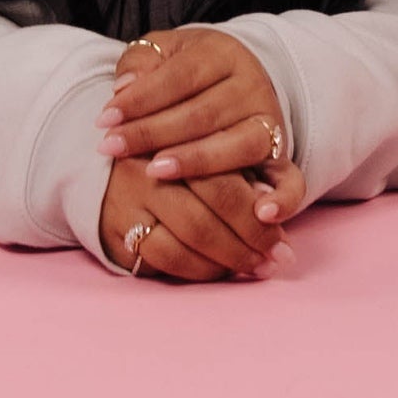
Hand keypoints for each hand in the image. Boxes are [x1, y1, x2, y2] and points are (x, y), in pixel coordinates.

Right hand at [99, 156, 286, 284]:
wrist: (113, 154)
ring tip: (254, 268)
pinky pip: (165, 255)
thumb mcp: (224, 148)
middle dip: (250, 240)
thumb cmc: (186, 156)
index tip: (284, 245)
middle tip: (273, 263)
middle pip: (214, 204)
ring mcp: (133, 186)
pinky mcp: (116, 218)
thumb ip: (257, 171)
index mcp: (189, 127)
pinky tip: (217, 270)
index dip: (261, 217)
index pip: (231, 177)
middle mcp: (156, 154)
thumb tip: (272, 210)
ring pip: (191, 234)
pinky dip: (198, 269)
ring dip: (228, 260)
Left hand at [102, 24, 294, 192]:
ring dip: (197, 161)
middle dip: (153, 132)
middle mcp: (253, 86)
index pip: (179, 77)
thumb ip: (142, 63)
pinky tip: (260, 215)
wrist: (233, 83)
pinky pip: (290, 181)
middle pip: (202, 113)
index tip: (104, 119)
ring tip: (156, 171)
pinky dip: (282, 200)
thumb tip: (124, 88)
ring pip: (239, 145)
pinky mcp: (282, 157)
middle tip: (112, 148)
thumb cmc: (187, 72)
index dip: (140, 98)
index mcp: (223, 54)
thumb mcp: (164, 53)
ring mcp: (271, 123)